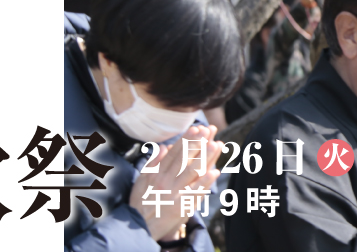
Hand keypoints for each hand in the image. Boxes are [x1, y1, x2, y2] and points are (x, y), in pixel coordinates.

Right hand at [128, 124, 221, 241]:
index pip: (174, 154)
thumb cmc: (141, 203)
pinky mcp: (182, 206)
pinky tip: (215, 171)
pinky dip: (205, 182)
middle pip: (184, 159)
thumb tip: (164, 147)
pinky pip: (195, 192)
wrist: (140, 228)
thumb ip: (152, 163)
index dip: (185, 140)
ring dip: (205, 157)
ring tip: (216, 145)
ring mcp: (175, 194)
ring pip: (192, 172)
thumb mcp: (141, 181)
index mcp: (157, 174)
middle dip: (197, 143)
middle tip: (208, 131)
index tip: (196, 128)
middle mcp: (166, 182)